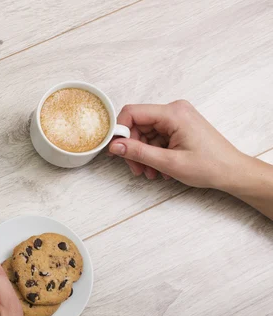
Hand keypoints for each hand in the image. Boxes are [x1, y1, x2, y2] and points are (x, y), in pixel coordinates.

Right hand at [108, 100, 244, 189]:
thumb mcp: (168, 162)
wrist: (232, 172)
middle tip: (136, 168)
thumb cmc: (209, 166)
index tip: (115, 149)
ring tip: (151, 172)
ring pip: (145, 133)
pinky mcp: (178, 126)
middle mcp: (174, 110)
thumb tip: (115, 146)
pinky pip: (156, 137)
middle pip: (138, 125)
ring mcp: (177, 118)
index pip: (132, 113)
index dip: (120, 131)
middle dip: (133, 148)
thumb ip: (138, 152)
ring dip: (143, 154)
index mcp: (173, 113)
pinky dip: (153, 153)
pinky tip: (159, 168)